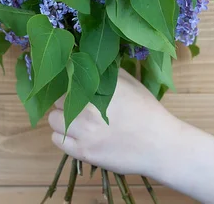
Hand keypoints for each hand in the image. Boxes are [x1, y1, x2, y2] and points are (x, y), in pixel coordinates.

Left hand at [47, 68, 180, 175]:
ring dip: (61, 119)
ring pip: (53, 120)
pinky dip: (63, 137)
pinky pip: (57, 140)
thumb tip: (86, 62)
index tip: (71, 87)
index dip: (67, 84)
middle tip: (76, 105)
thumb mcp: (129, 82)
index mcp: (97, 87)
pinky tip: (77, 135)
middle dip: (63, 101)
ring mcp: (83, 131)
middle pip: (56, 100)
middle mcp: (86, 108)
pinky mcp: (83, 152)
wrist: (160, 144)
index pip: (64, 80)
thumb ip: (105, 72)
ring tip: (77, 121)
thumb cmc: (147, 110)